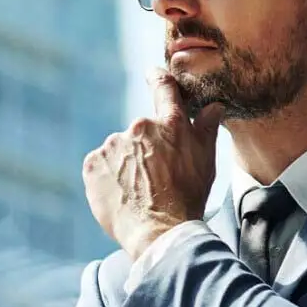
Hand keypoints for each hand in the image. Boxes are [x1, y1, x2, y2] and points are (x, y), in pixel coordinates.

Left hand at [82, 68, 224, 259]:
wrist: (159, 232)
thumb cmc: (188, 198)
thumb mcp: (206, 163)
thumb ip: (206, 130)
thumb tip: (213, 106)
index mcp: (170, 123)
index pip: (164, 88)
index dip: (158, 78)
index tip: (152, 74)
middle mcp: (139, 126)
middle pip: (140, 132)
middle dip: (146, 149)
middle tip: (156, 177)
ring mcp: (113, 144)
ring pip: (119, 150)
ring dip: (125, 164)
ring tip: (139, 191)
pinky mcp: (92, 163)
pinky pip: (100, 165)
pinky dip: (107, 177)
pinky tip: (122, 195)